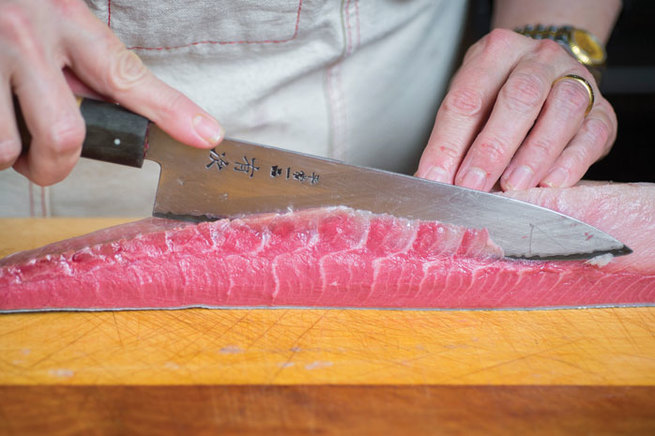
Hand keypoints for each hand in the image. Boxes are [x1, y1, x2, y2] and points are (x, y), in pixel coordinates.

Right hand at [0, 0, 223, 185]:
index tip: (206, 136)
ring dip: (10, 157)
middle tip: (48, 162)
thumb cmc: (14, 6)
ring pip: (6, 147)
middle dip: (55, 166)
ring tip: (9, 136)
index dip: (170, 111)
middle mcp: (27, 35)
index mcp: (65, 20)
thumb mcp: (59, 19)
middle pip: (63, 135)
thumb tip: (139, 115)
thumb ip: (93, 65)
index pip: (125, 75)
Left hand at [415, 28, 616, 190]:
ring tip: (512, 186)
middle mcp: (540, 59)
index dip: (448, 143)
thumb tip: (434, 182)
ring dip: (534, 155)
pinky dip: (570, 161)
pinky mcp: (603, 112)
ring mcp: (577, 81)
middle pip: (519, 97)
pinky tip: (550, 183)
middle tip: (472, 185)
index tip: (435, 179)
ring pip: (562, 110)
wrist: (548, 80)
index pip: (468, 98)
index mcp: (497, 52)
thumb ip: (454, 141)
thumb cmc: (499, 98)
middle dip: (492, 148)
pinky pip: (592, 134)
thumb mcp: (470, 107)